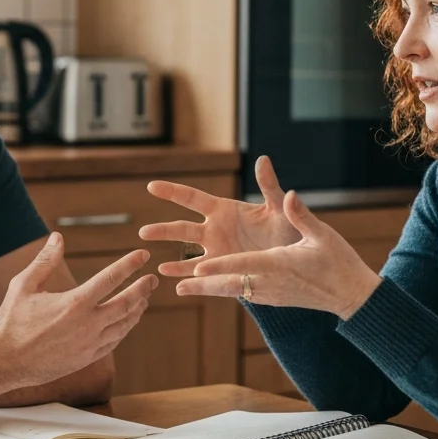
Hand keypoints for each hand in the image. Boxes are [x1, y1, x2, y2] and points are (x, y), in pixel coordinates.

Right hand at [0, 233, 154, 386]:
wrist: (5, 362)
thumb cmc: (11, 321)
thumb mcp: (24, 285)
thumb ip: (45, 261)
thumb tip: (57, 237)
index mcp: (75, 303)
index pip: (112, 278)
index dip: (130, 264)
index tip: (143, 255)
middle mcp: (88, 324)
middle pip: (127, 303)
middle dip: (143, 288)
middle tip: (153, 278)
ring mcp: (90, 344)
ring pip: (125, 324)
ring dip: (137, 309)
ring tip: (144, 298)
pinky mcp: (87, 358)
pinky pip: (115, 341)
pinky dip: (125, 328)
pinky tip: (127, 320)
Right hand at [139, 156, 302, 276]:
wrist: (294, 256)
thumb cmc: (286, 227)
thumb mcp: (277, 207)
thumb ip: (268, 185)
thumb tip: (263, 159)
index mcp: (224, 209)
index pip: (192, 198)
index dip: (172, 192)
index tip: (152, 186)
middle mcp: (215, 229)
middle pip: (183, 228)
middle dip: (163, 231)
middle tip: (143, 233)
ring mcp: (216, 250)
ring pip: (186, 252)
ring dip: (169, 255)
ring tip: (149, 259)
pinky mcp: (223, 269)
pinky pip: (199, 273)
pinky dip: (184, 276)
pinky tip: (168, 279)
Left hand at [177, 191, 380, 318]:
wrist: (351, 295)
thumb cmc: (338, 262)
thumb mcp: (321, 234)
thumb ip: (300, 214)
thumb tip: (288, 193)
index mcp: (279, 265)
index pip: (244, 265)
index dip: (220, 267)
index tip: (199, 269)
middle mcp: (270, 282)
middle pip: (230, 284)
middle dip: (202, 285)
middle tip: (177, 287)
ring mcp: (270, 294)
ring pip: (232, 291)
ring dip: (207, 290)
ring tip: (181, 288)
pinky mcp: (273, 299)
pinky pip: (243, 294)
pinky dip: (223, 290)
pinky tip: (209, 287)